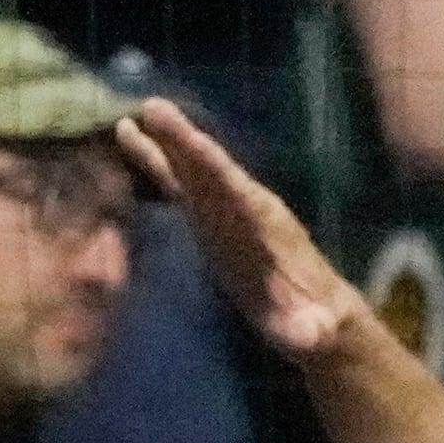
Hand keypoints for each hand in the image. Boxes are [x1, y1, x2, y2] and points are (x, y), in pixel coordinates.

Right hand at [119, 97, 370, 363]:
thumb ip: (309, 329)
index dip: (211, 166)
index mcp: (265, 226)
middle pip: (207, 167)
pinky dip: (155, 164)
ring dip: (163, 144)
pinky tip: (130, 144)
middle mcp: (244, 207)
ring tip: (132, 118)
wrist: (313, 315)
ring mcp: (224, 211)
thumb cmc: (310, 324)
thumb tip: (312, 335)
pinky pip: (177, 186)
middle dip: (181, 140)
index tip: (190, 141)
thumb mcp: (312, 330)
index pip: (233, 188)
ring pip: (188, 170)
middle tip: (151, 107)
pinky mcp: (208, 221)